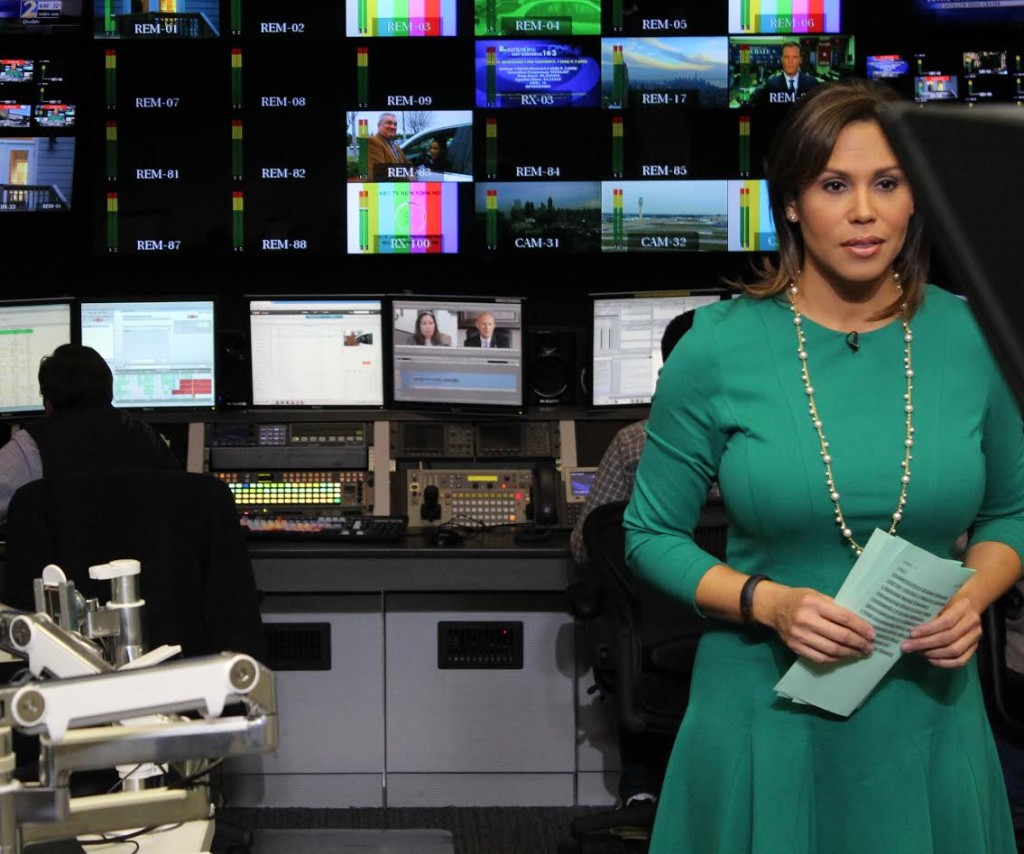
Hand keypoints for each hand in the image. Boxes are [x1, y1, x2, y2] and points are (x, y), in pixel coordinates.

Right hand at [760, 584, 874, 663]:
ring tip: (859, 652)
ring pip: (832, 650)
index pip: (844, 618)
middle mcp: (806, 619)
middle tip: (869, 646)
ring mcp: (799, 635)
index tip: (872, 634)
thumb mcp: (817, 595)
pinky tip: (843, 656)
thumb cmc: (799, 599)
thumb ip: (835, 608)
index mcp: (814, 603)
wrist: (774, 607)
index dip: (861, 627)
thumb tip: (859, 624)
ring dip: (849, 653)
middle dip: (859, 643)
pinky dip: (835, 659)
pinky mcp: (795, 647)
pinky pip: (820, 657)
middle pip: (840, 636)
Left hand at [901, 596, 980, 667]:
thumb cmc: (948, 602)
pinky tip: (931, 659)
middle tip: (907, 646)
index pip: (946, 622)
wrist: (970, 604)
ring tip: (916, 652)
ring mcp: (975, 637)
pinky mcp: (975, 648)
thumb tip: (908, 627)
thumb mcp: (940, 601)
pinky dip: (945, 663)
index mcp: (963, 607)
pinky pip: (962, 661)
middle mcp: (972, 623)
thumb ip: (930, 612)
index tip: (911, 634)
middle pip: (948, 638)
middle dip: (925, 644)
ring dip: (933, 654)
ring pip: (955, 651)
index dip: (928, 630)